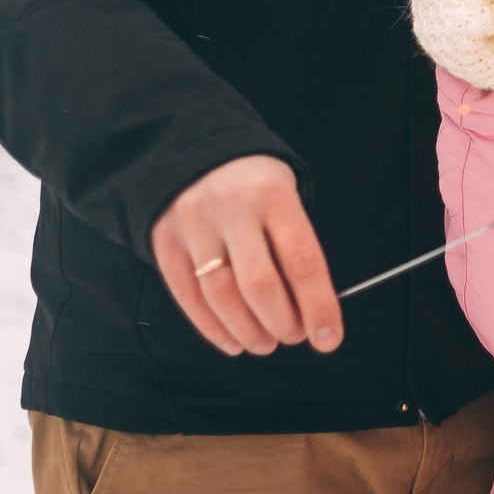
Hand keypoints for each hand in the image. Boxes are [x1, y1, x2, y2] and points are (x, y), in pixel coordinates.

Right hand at [150, 155, 342, 356]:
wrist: (195, 149)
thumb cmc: (254, 184)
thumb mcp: (284, 195)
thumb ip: (294, 246)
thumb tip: (310, 310)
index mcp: (272, 194)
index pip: (302, 261)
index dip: (318, 306)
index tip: (329, 337)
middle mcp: (231, 208)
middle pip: (259, 285)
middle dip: (282, 323)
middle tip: (293, 337)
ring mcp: (193, 225)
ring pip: (221, 296)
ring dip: (248, 331)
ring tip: (265, 343)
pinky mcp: (164, 240)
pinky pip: (188, 296)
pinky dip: (212, 328)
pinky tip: (232, 341)